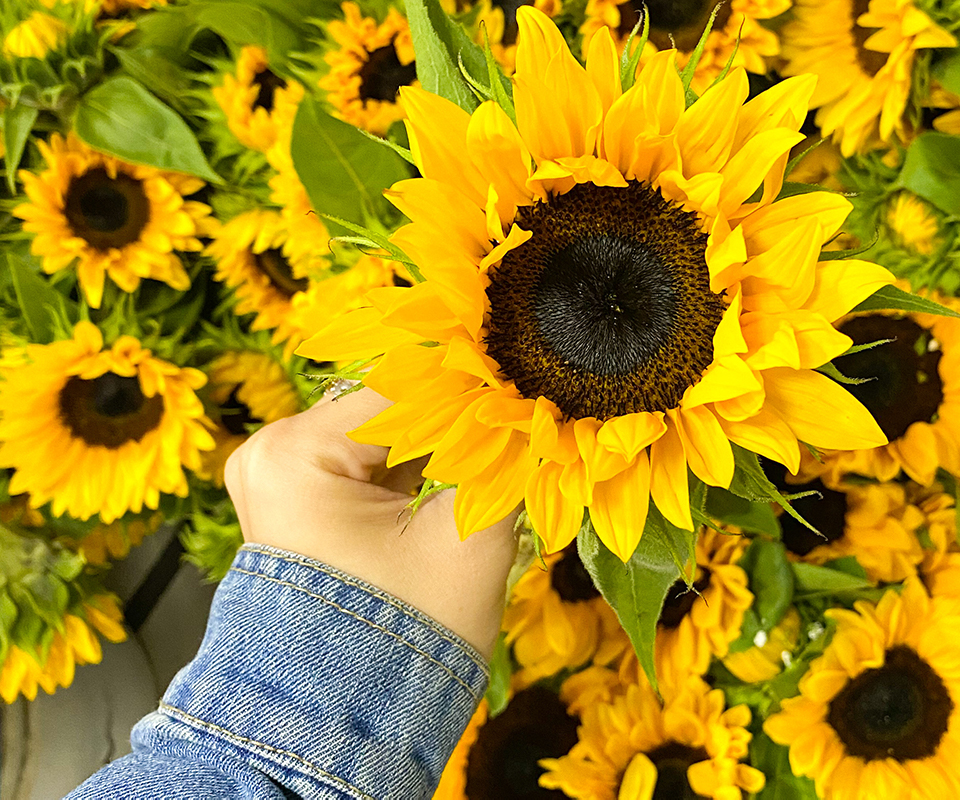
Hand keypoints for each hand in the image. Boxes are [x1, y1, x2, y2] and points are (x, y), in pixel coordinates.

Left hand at [223, 387, 517, 655]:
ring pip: (380, 435)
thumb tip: (531, 410)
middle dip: (453, 420)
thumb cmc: (402, 639)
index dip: (470, 393)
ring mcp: (276, 479)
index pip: (401, 390)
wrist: (346, 726)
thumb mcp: (467, 537)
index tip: (524, 396)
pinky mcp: (293, 504)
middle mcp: (270, 453)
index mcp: (293, 453)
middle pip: (387, 409)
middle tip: (514, 429)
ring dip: (436, 445)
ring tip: (491, 456)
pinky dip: (410, 470)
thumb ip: (502, 459)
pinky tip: (454, 481)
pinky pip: (363, 464)